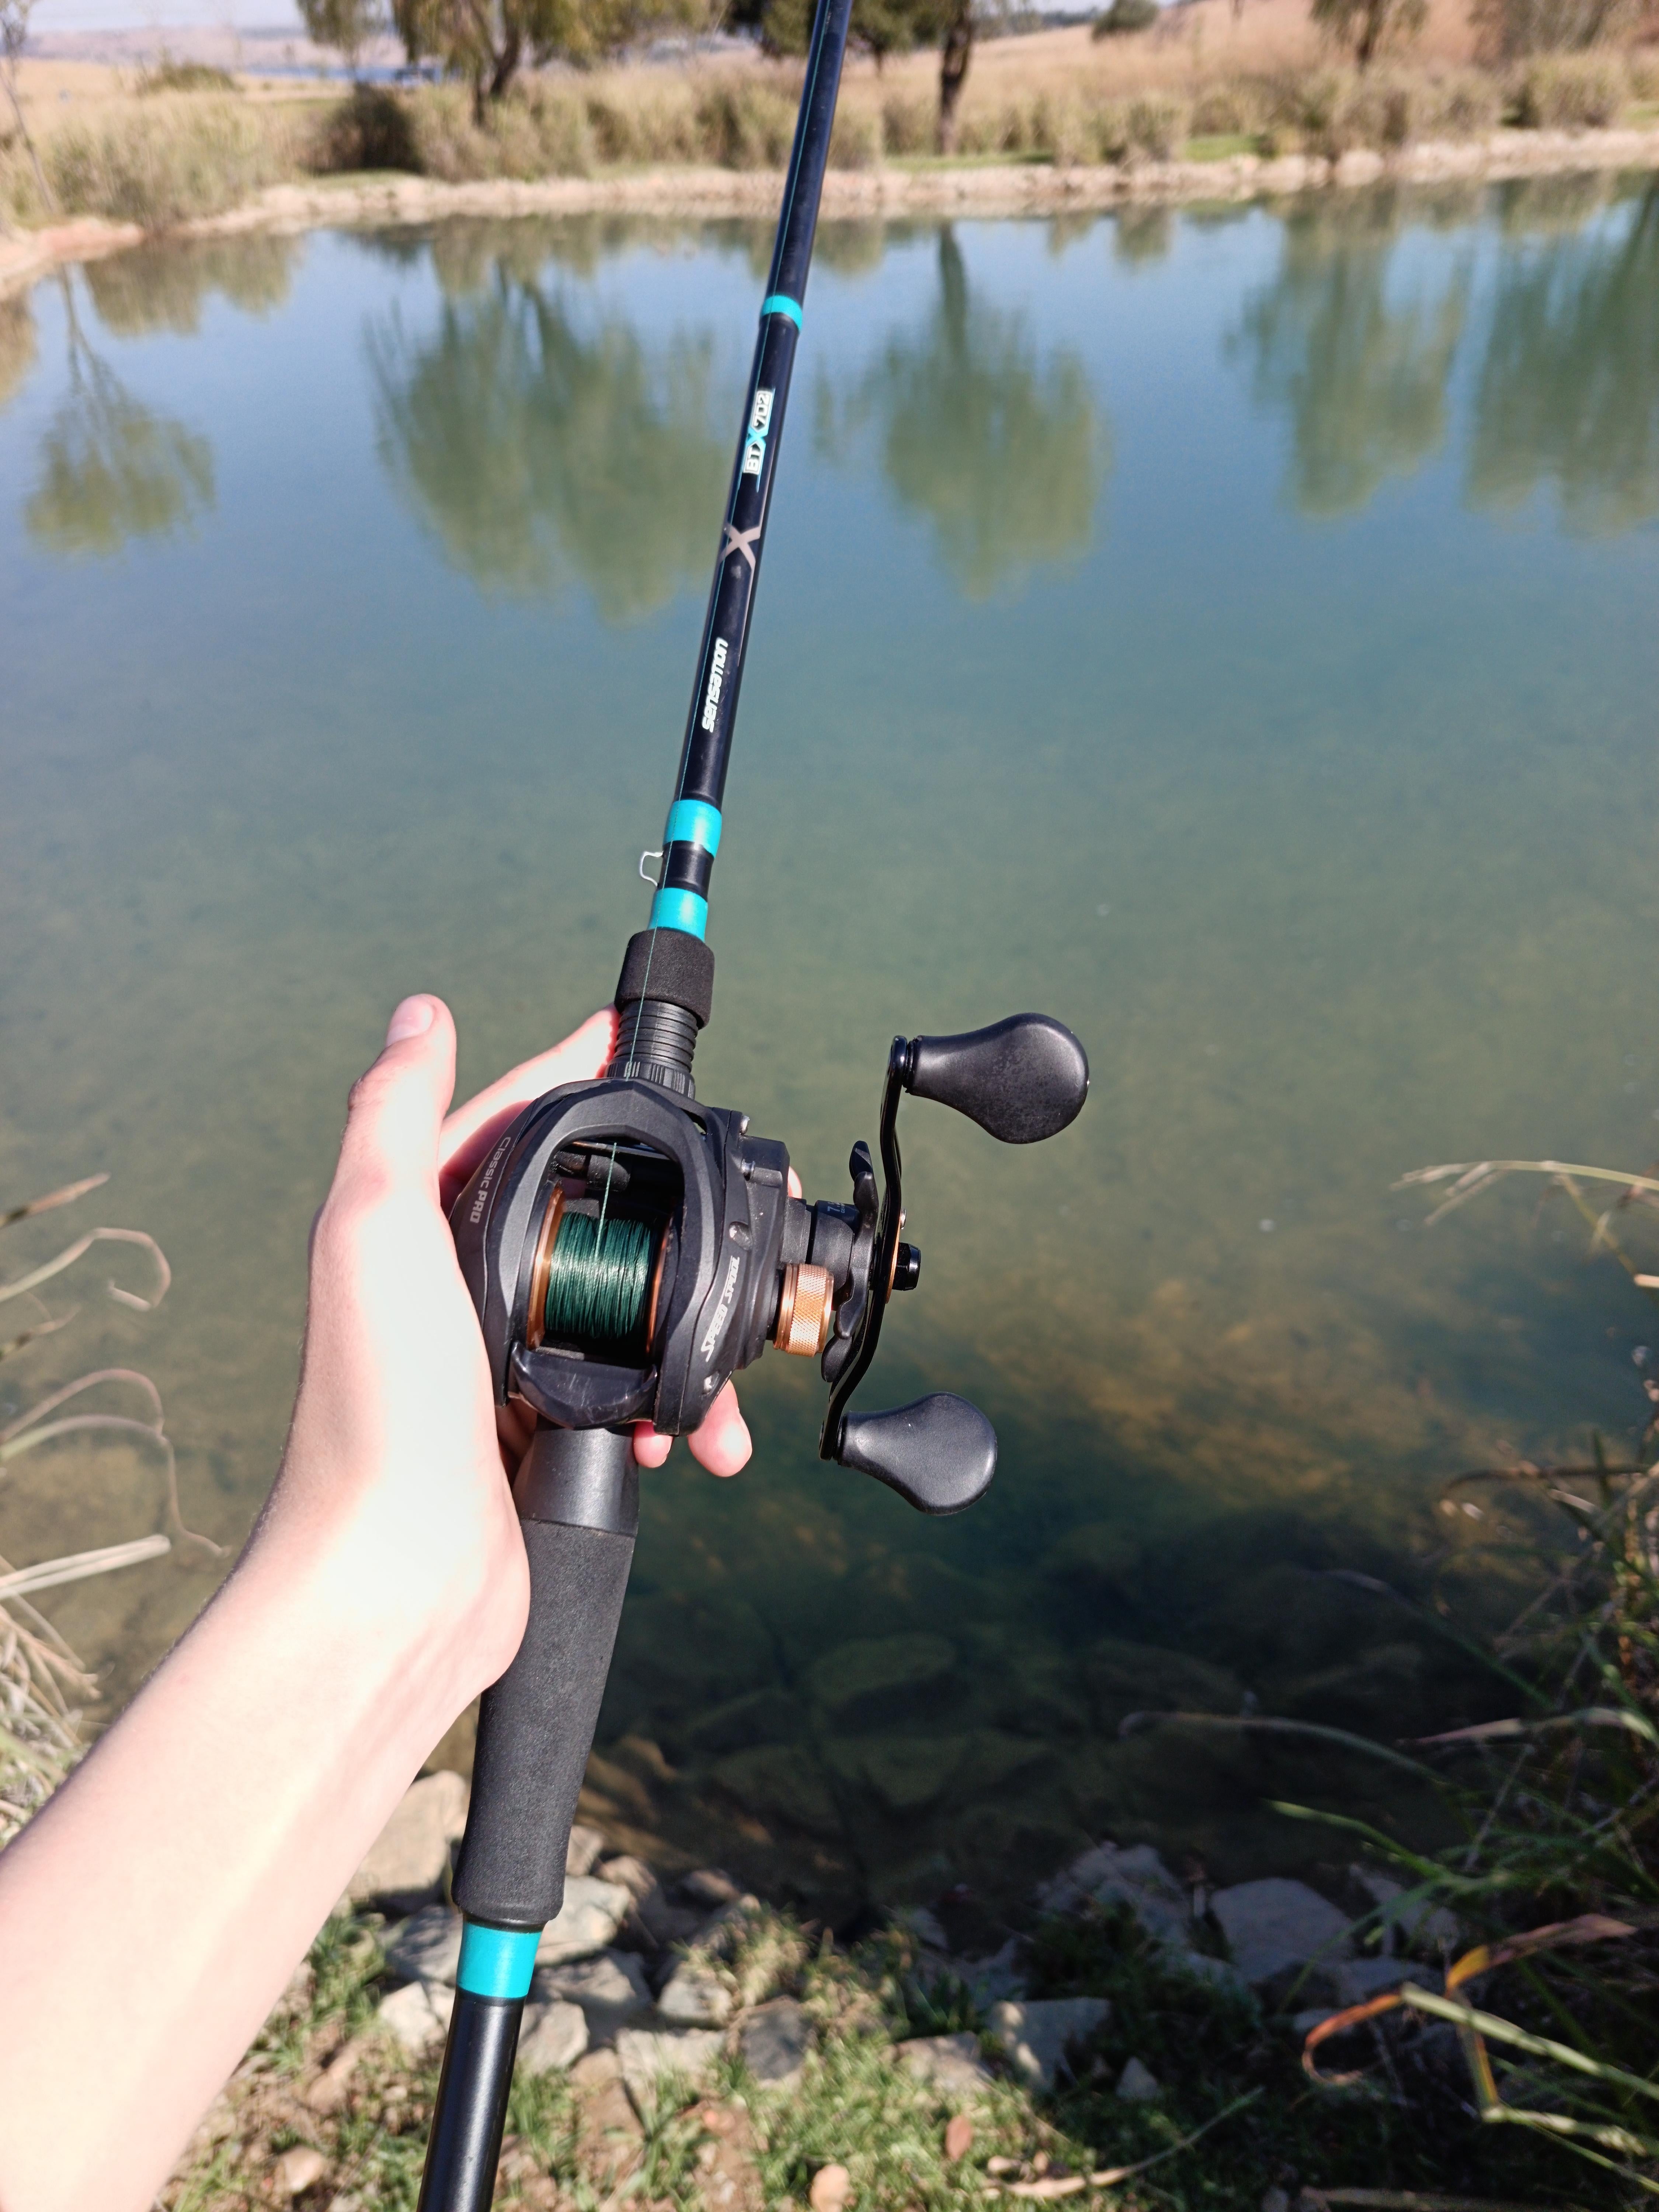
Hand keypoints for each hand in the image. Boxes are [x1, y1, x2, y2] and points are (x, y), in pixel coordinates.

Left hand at [261, 996, 759, 1699]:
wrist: (399, 1575)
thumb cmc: (375, 1411)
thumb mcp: (375, 1227)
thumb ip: (396, 1114)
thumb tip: (418, 1015)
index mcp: (414, 1232)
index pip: (504, 1126)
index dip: (566, 1076)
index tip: (620, 1036)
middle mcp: (455, 1292)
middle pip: (577, 1216)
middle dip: (655, 1209)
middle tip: (717, 1192)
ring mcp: (502, 1364)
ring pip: (619, 1311)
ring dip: (682, 1327)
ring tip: (725, 1337)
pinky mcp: (542, 1430)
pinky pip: (629, 1394)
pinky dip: (672, 1408)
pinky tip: (688, 1430)